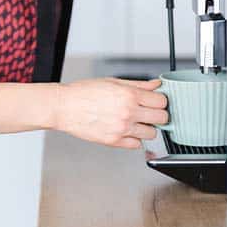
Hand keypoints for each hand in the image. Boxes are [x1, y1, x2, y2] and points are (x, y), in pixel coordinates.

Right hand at [53, 77, 168, 148]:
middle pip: (162, 118)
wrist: (65, 107)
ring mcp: (122, 128)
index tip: (155, 101)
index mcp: (128, 95)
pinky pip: (137, 144)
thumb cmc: (84, 92)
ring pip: (152, 134)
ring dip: (147, 127)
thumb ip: (138, 85)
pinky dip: (134, 138)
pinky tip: (126, 129)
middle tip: (149, 112)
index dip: (160, 100)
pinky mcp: (114, 141)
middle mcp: (128, 112)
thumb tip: (156, 85)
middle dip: (158, 115)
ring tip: (135, 121)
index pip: (161, 101)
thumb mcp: (113, 82)